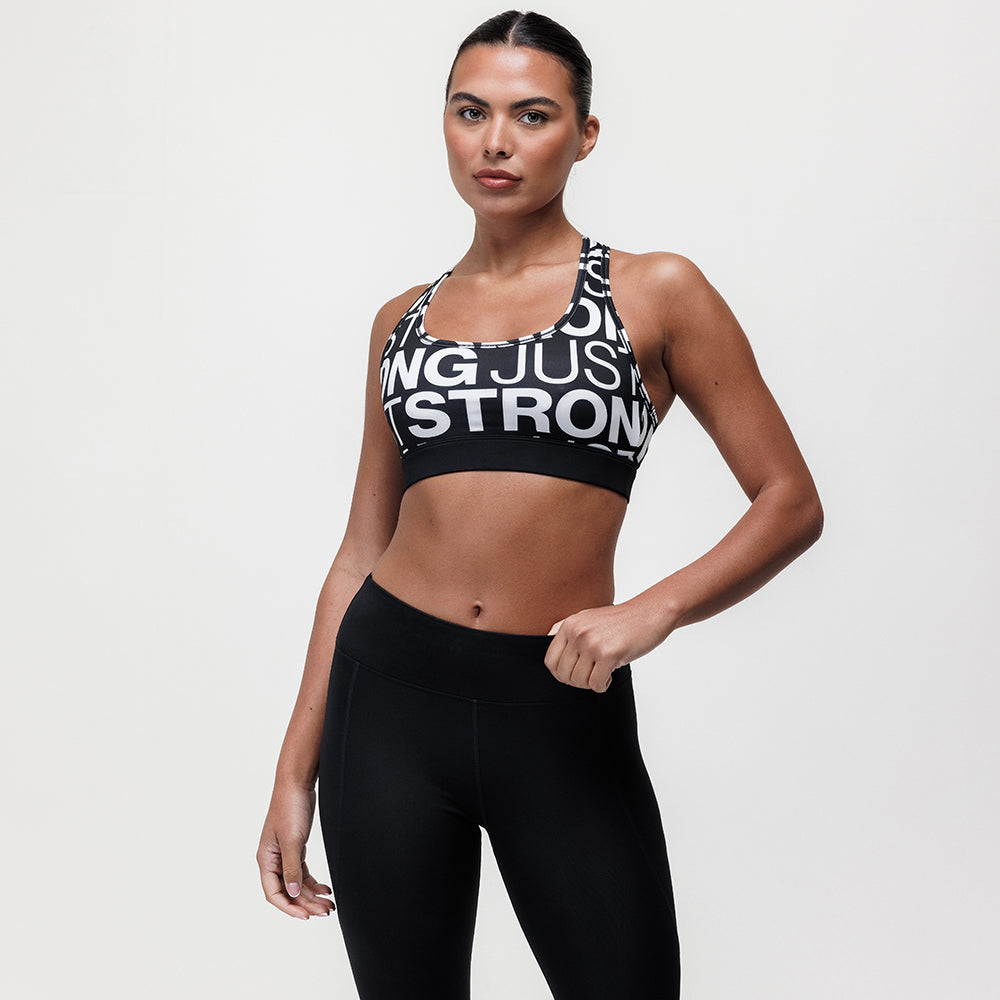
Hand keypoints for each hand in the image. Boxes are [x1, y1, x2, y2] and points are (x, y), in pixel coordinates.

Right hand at [256, 782, 334, 919]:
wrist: (297, 784)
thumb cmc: (289, 808)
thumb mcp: (292, 840)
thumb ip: (291, 868)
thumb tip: (291, 894)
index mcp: (265, 859)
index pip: (274, 893)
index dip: (289, 907)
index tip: (306, 916)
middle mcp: (273, 860)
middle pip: (288, 891)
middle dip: (306, 903)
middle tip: (325, 911)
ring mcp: (285, 854)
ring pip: (297, 883)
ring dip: (312, 895)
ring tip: (329, 904)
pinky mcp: (296, 847)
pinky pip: (303, 872)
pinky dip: (313, 882)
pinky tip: (325, 889)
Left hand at [545, 599, 670, 691]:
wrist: (650, 612)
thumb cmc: (621, 620)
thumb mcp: (587, 618)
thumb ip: (567, 632)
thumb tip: (550, 653)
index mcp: (569, 625)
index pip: (550, 660)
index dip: (560, 673)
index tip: (574, 674)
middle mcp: (577, 633)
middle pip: (563, 674)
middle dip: (576, 681)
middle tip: (591, 675)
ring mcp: (592, 643)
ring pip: (579, 681)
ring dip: (591, 683)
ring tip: (602, 672)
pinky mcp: (609, 654)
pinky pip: (595, 684)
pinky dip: (602, 685)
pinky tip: (610, 675)